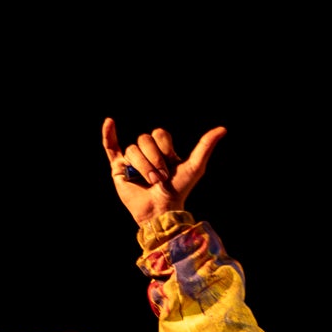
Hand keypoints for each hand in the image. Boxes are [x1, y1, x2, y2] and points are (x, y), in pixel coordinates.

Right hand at [102, 119, 227, 224]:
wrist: (162, 209)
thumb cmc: (179, 190)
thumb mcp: (195, 166)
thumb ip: (205, 146)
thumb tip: (223, 128)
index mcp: (163, 150)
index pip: (159, 134)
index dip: (165, 147)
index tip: (171, 163)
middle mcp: (147, 152)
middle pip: (144, 139)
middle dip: (154, 159)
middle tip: (160, 177)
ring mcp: (132, 159)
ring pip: (132, 150)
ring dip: (143, 166)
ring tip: (149, 180)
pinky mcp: (118, 167)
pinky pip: (110, 146)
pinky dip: (108, 134)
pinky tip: (109, 122)